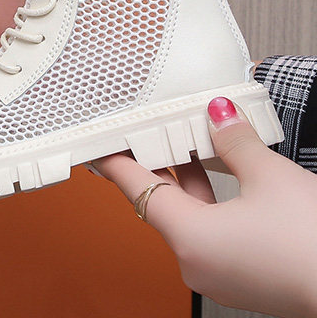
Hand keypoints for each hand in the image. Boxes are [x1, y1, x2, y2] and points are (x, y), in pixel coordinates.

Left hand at [94, 97, 316, 317]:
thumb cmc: (314, 245)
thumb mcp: (270, 177)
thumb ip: (234, 141)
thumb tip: (217, 113)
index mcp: (189, 238)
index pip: (134, 187)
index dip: (114, 159)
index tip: (97, 143)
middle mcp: (195, 262)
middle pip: (160, 200)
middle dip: (158, 161)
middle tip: (151, 128)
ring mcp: (218, 274)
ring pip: (188, 216)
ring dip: (188, 179)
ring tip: (190, 142)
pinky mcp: (241, 278)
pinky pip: (210, 232)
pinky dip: (209, 202)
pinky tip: (222, 174)